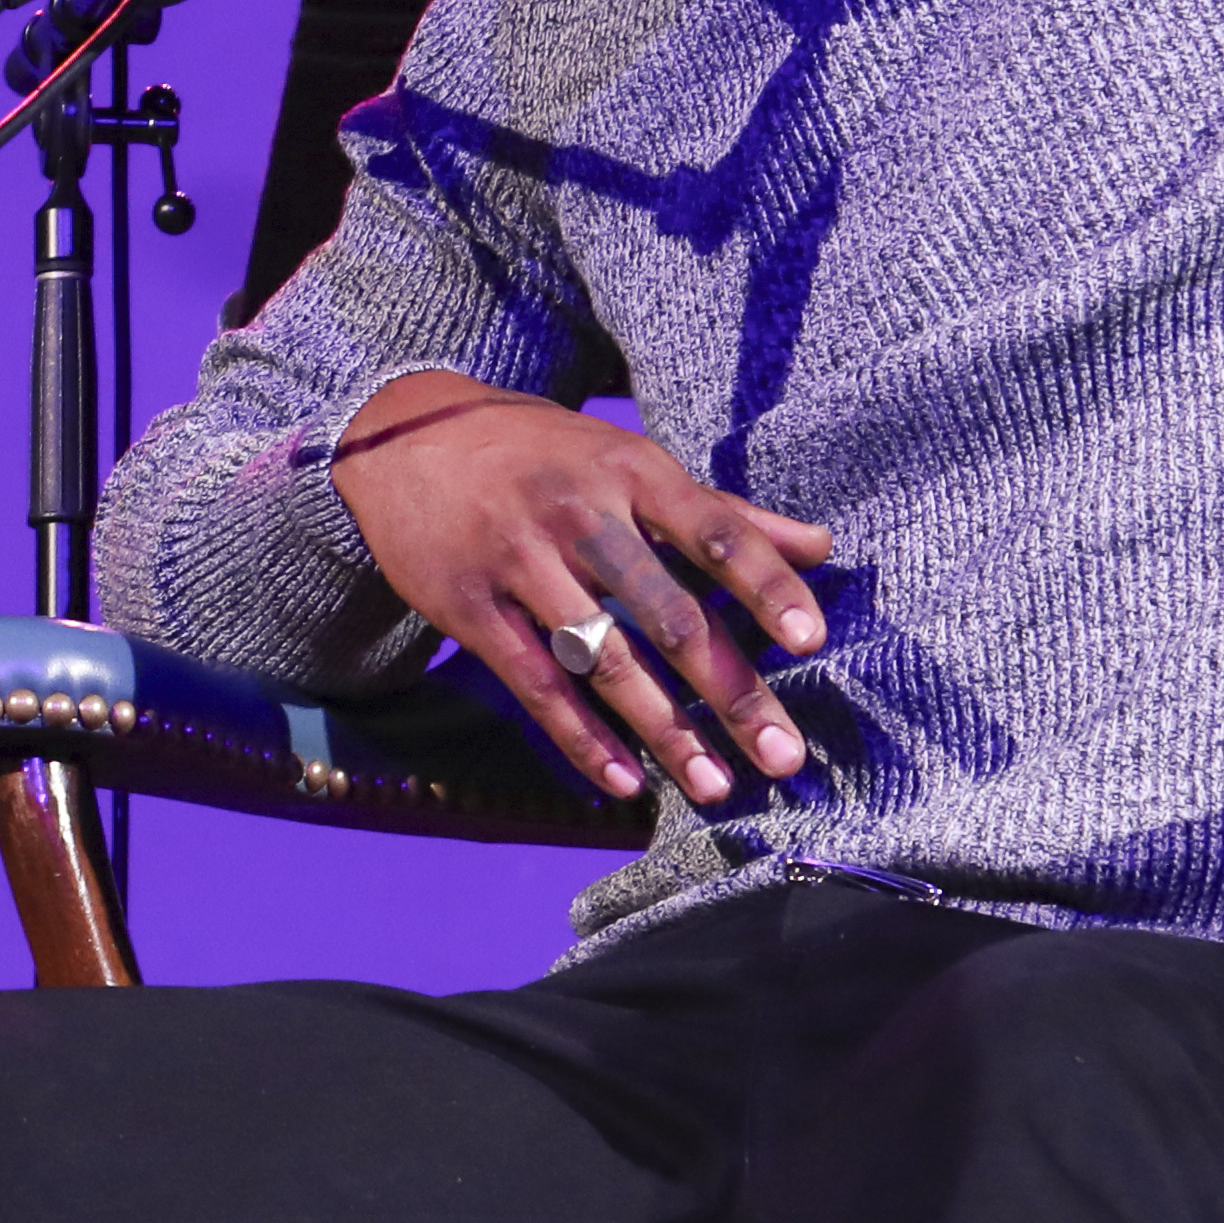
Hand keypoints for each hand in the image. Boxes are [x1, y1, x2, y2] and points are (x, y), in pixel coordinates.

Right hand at [329, 377, 834, 810]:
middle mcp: (576, 512)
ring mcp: (517, 559)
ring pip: (604, 659)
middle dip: (731, 690)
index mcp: (628, 469)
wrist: (399, 434)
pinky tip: (626, 783)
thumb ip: (720, 510)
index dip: (765, 584)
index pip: (712, 531)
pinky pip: (534, 683)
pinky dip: (581, 737)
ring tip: (718, 788)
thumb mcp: (625, 461)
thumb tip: (823, 547)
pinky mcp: (467, 605)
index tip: (814, 640)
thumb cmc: (540, 454)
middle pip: (666, 612)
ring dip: (666, 731)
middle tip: (787, 756)